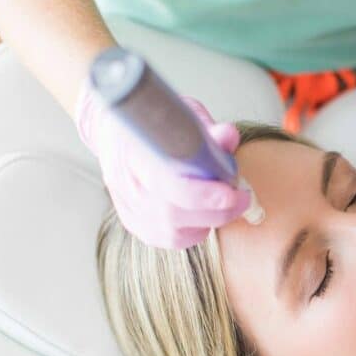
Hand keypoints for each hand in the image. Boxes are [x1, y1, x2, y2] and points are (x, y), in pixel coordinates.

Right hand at [75, 84, 251, 248]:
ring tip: (221, 200)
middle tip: (241, 196)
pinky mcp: (135, 224)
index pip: (168, 184)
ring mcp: (128, 208)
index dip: (204, 194)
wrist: (114, 133)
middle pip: (174, 214)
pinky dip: (195, 230)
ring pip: (174, 232)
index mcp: (134, 152)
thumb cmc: (153, 123)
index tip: (232, 192)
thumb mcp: (182, 115)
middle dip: (217, 210)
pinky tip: (202, 212)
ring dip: (208, 220)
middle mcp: (127, 185)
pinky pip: (172, 240)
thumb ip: (206, 130)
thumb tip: (228, 136)